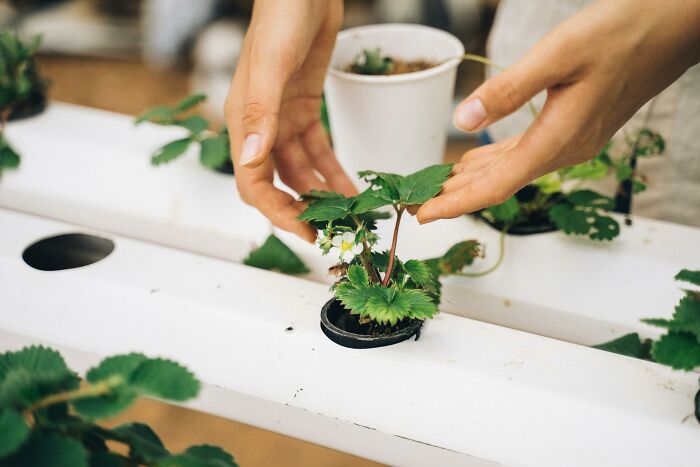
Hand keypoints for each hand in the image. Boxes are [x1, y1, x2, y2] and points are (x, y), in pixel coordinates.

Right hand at [225, 0, 356, 241]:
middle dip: (302, 209)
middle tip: (331, 231)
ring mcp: (283, 119)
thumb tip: (252, 160)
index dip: (278, 212)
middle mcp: (261, 126)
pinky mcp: (305, 109)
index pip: (254, 183)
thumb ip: (261, 112)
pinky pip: (317, 151)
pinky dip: (332, 171)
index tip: (306, 231)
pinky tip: (350, 188)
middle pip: (277, 183)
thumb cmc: (282, 16)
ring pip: (300, 171)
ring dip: (320, 194)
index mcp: (245, 121)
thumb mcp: (271, 65)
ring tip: (347, 215)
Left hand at [417, 0, 699, 223]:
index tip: (423, 215)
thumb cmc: (620, 34)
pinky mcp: (574, 128)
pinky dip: (495, 162)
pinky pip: (525, 154)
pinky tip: (478, 162)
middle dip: (456, 196)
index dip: (456, 204)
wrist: (672, 28)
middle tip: (417, 203)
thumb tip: (463, 123)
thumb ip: (508, 91)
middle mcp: (563, 150)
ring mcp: (571, 141)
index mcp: (556, 140)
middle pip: (499, 184)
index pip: (495, 186)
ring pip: (511, 171)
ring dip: (473, 181)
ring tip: (438, 188)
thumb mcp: (558, 55)